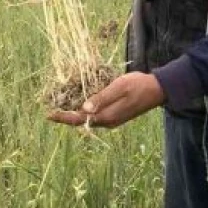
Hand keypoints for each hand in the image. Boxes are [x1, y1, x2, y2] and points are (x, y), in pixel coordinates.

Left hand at [49, 73, 164, 128]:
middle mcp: (108, 121)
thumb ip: (102, 98)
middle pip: (82, 121)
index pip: (79, 120)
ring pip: (89, 118)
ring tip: (63, 103)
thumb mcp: (119, 87)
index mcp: (107, 116)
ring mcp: (112, 119)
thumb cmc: (139, 86)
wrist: (158, 90)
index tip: (49, 114)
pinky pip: (96, 114)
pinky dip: (86, 109)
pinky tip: (82, 100)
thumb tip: (84, 109)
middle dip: (67, 115)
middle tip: (52, 108)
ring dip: (76, 112)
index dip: (63, 117)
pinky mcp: (116, 115)